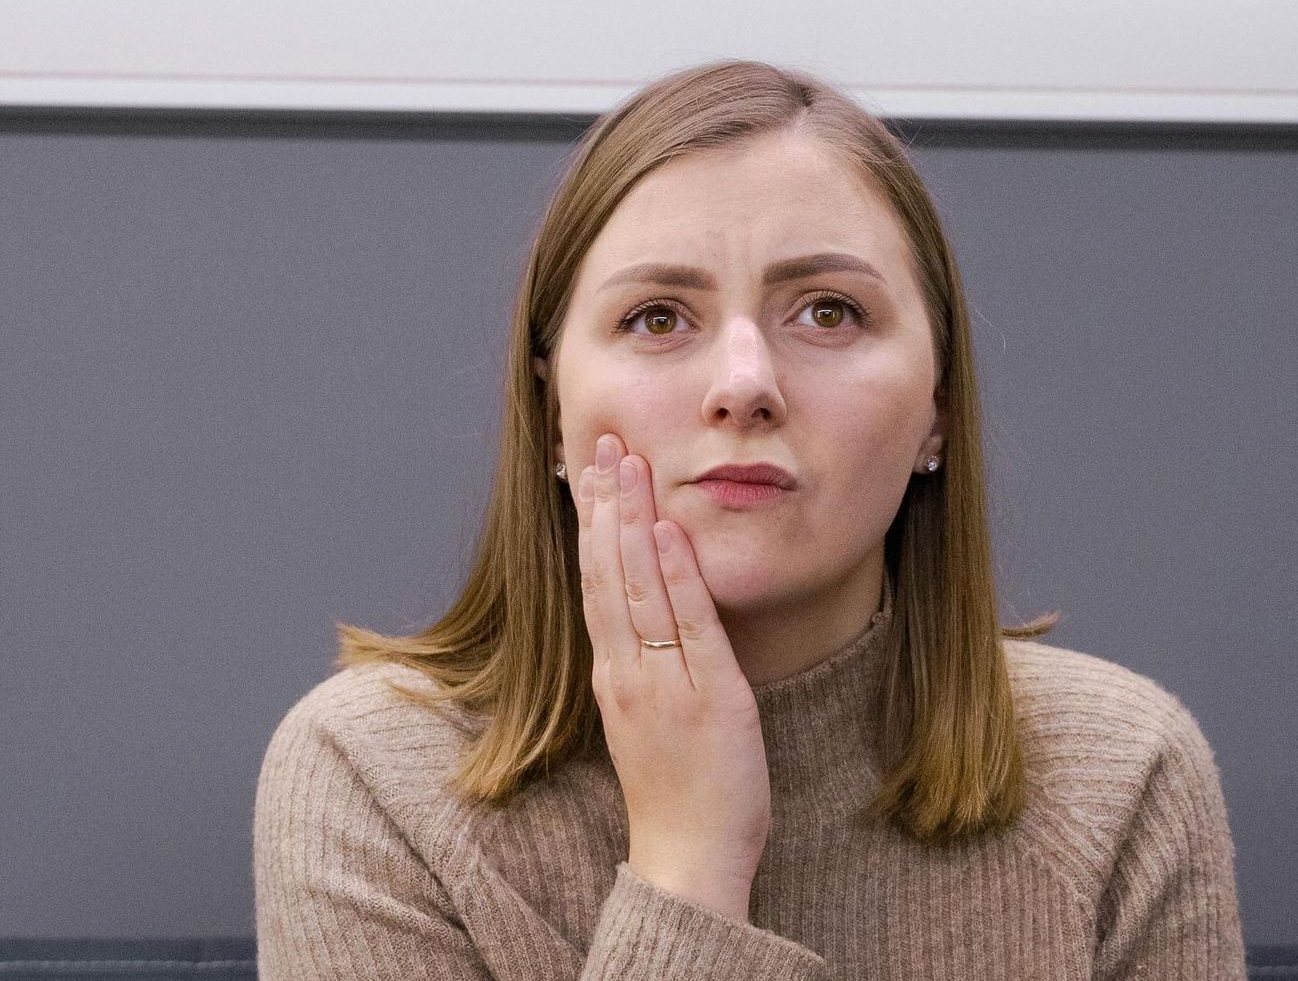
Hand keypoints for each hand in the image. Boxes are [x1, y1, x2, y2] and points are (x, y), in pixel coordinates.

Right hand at [576, 432, 770, 921]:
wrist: (687, 855)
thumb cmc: (675, 789)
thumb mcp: (647, 716)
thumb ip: (645, 665)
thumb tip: (645, 616)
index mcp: (614, 672)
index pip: (597, 581)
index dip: (594, 523)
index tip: (592, 472)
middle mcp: (627, 669)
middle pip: (607, 570)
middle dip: (605, 503)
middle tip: (603, 442)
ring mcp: (662, 680)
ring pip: (636, 586)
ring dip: (631, 521)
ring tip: (628, 464)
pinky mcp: (705, 694)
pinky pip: (686, 624)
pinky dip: (674, 574)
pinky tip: (668, 531)